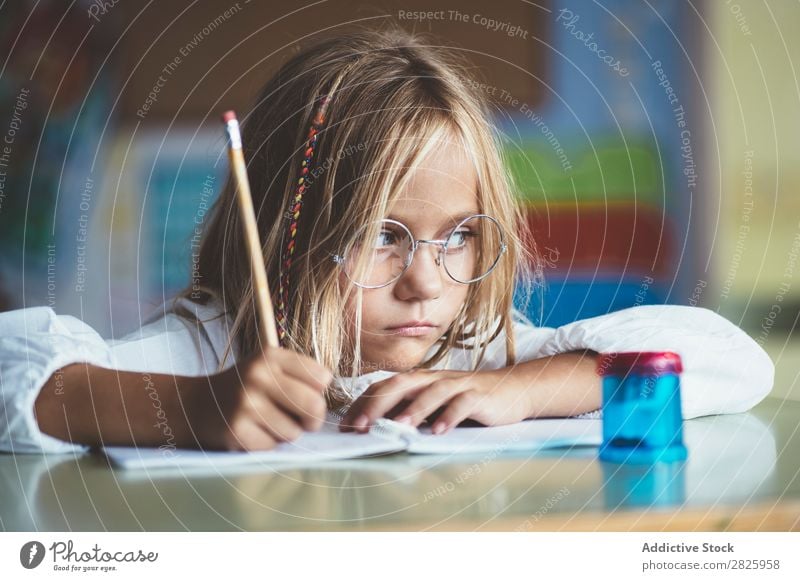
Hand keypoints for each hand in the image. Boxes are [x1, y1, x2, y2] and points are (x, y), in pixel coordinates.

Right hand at [195, 347, 331, 450]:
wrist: (197, 405)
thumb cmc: (245, 388)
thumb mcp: (269, 367)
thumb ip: (300, 376)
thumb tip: (326, 397)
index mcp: (271, 356)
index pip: (322, 377)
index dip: (320, 393)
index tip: (308, 397)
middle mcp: (258, 375)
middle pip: (313, 405)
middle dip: (313, 419)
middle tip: (303, 421)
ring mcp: (246, 403)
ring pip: (294, 431)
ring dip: (286, 433)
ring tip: (268, 423)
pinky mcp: (236, 429)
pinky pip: (273, 445)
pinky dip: (268, 443)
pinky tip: (253, 432)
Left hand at [339, 369, 533, 434]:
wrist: (512, 390)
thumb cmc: (466, 401)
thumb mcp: (434, 407)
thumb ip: (410, 413)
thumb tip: (376, 429)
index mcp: (419, 381)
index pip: (385, 388)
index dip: (364, 404)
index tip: (347, 426)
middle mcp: (434, 379)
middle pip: (401, 385)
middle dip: (378, 405)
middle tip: (361, 426)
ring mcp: (458, 385)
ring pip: (432, 392)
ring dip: (413, 410)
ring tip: (398, 427)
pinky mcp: (479, 395)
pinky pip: (463, 403)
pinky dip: (450, 416)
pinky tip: (438, 431)